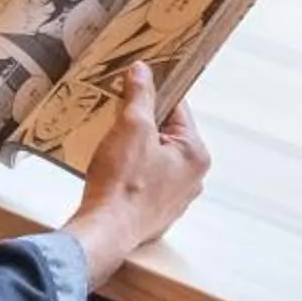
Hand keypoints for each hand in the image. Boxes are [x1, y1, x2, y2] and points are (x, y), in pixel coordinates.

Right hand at [64, 63, 211, 283]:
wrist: (105, 231)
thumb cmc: (122, 182)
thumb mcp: (130, 128)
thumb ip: (140, 96)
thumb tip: (142, 70)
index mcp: (196, 153)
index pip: (177, 108)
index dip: (152, 94)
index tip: (130, 86)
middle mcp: (193, 177)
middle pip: (166, 135)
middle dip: (140, 125)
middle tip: (114, 120)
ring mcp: (176, 198)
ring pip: (155, 159)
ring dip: (134, 150)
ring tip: (111, 148)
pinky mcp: (157, 213)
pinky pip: (146, 182)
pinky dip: (131, 174)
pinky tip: (112, 173)